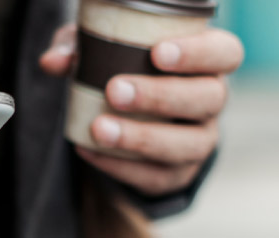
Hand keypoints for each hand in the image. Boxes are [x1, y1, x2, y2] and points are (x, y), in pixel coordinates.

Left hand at [40, 24, 242, 195]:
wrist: (132, 118)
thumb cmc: (124, 67)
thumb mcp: (102, 49)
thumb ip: (79, 47)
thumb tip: (53, 60)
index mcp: (208, 61)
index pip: (225, 53)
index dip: (199, 53)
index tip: (158, 53)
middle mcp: (212, 101)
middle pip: (208, 98)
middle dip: (161, 96)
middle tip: (116, 91)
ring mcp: (200, 140)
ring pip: (187, 144)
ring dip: (142, 137)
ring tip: (100, 128)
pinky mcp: (177, 173)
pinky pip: (157, 176)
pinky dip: (121, 165)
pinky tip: (89, 150)